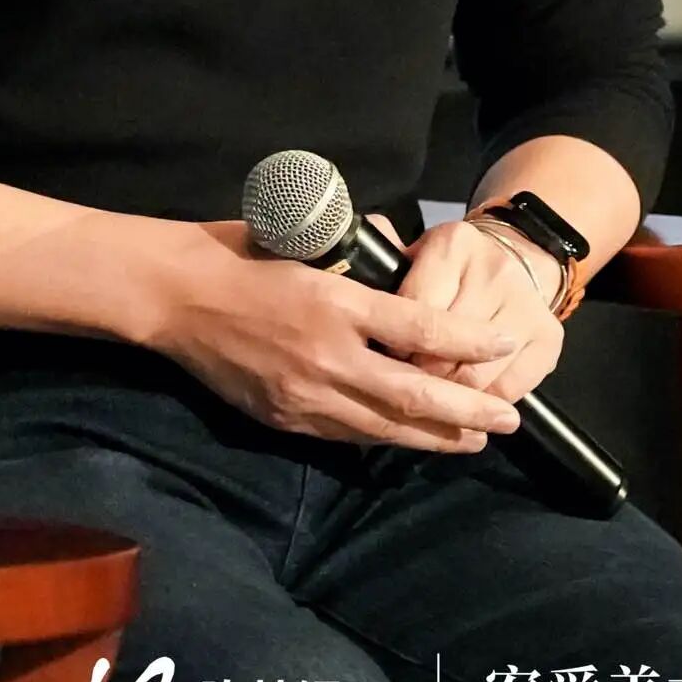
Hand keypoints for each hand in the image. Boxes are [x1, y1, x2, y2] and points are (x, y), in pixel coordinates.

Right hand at [151, 242, 527, 452]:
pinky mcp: (284, 417)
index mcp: (336, 302)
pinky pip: (345, 436)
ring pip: (384, 428)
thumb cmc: (239, 253)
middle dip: (468, 411)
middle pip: (414, 394)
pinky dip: (385, 439)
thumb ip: (356, 265)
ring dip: (434, 437)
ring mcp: (305, 394)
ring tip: (473, 440)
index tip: (505, 344)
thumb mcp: (305, 241)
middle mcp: (328, 355)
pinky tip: (410, 439)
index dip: (469, 341)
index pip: (421, 329)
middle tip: (508, 420)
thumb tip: (404, 264)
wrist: (173, 296)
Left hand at [388, 217, 564, 404]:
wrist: (518, 255)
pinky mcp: (550, 338)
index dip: (392, 347)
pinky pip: (511, 389)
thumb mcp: (411, 255)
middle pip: (447, 350)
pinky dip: (484, 404)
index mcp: (453, 245)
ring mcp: (527, 306)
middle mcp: (494, 271)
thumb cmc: (448, 267)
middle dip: (418, 379)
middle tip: (401, 390)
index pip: (415, 311)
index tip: (377, 363)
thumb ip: (379, 272)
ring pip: (478, 376)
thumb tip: (351, 282)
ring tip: (432, 405)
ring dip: (450, 400)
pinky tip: (467, 408)